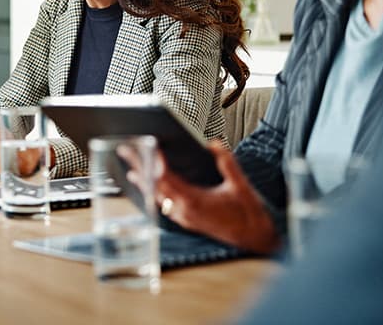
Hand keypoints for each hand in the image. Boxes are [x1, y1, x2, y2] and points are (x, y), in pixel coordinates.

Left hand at [122, 143, 279, 253]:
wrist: (255, 239)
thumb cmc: (249, 214)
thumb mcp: (241, 185)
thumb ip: (227, 163)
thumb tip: (214, 143)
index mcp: (194, 201)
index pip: (166, 178)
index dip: (155, 161)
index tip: (149, 145)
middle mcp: (184, 211)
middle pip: (155, 186)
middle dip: (140, 166)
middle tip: (127, 151)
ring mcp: (184, 218)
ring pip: (157, 197)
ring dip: (144, 181)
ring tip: (132, 168)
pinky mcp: (187, 221)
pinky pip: (165, 206)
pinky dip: (155, 194)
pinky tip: (152, 188)